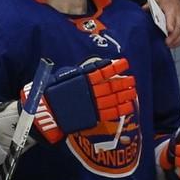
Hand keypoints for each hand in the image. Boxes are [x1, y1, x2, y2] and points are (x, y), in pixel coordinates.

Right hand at [20, 58, 135, 143]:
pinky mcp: (92, 116)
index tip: (125, 63)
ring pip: (113, 98)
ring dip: (124, 94)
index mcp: (82, 79)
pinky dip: (120, 109)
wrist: (46, 113)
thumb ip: (77, 73)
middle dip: (122, 82)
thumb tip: (91, 68)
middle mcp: (89, 91)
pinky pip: (109, 112)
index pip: (102, 71)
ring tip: (133, 91)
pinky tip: (129, 106)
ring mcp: (92, 104)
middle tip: (132, 80)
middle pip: (110, 85)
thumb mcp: (61, 76)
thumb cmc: (50, 93)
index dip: (114, 67)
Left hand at [147, 0, 179, 48]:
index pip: (172, 17)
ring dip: (177, 39)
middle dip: (174, 36)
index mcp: (171, 8)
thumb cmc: (166, 0)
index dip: (171, 24)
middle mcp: (178, 14)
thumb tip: (143, 9)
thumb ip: (149, 5)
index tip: (169, 30)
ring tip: (170, 46)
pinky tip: (174, 45)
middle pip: (178, 26)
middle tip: (167, 43)